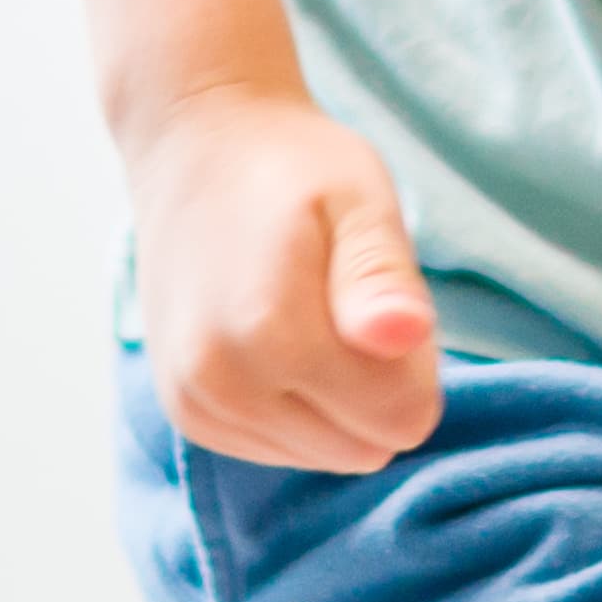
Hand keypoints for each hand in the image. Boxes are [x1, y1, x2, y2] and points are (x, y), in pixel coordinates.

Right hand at [130, 83, 441, 470]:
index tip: (377, 297)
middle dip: (376, 385)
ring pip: (329, 454)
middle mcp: (222, 383)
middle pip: (366, 444)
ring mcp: (197, 404)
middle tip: (344, 302)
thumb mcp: (360, 200)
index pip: (403, 417)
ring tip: (306, 312)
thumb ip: (381, 275)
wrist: (195, 147)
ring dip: (337, 398)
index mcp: (271, 332)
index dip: (413, 362)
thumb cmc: (294, 169)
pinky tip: (275, 340)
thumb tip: (401, 336)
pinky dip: (299, 408)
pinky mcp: (188, 414)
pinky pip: (285, 451)